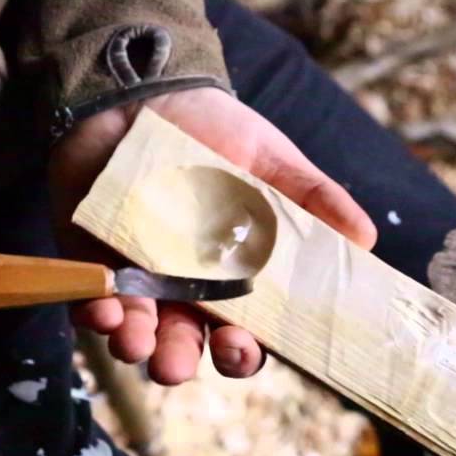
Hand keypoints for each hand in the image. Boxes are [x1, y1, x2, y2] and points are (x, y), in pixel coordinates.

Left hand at [50, 87, 375, 384]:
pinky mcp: (89, 258)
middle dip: (178, 361)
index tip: (242, 347)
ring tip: (134, 343)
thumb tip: (368, 237)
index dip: (242, 351)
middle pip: (184, 344)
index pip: (241, 331)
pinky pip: (88, 300)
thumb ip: (314, 197)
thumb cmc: (210, 128)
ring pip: (135, 332)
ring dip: (134, 345)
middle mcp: (181, 287)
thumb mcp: (270, 157)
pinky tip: (100, 310)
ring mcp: (132, 276)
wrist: (139, 90)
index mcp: (230, 277)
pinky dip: (93, 311)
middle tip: (175, 366)